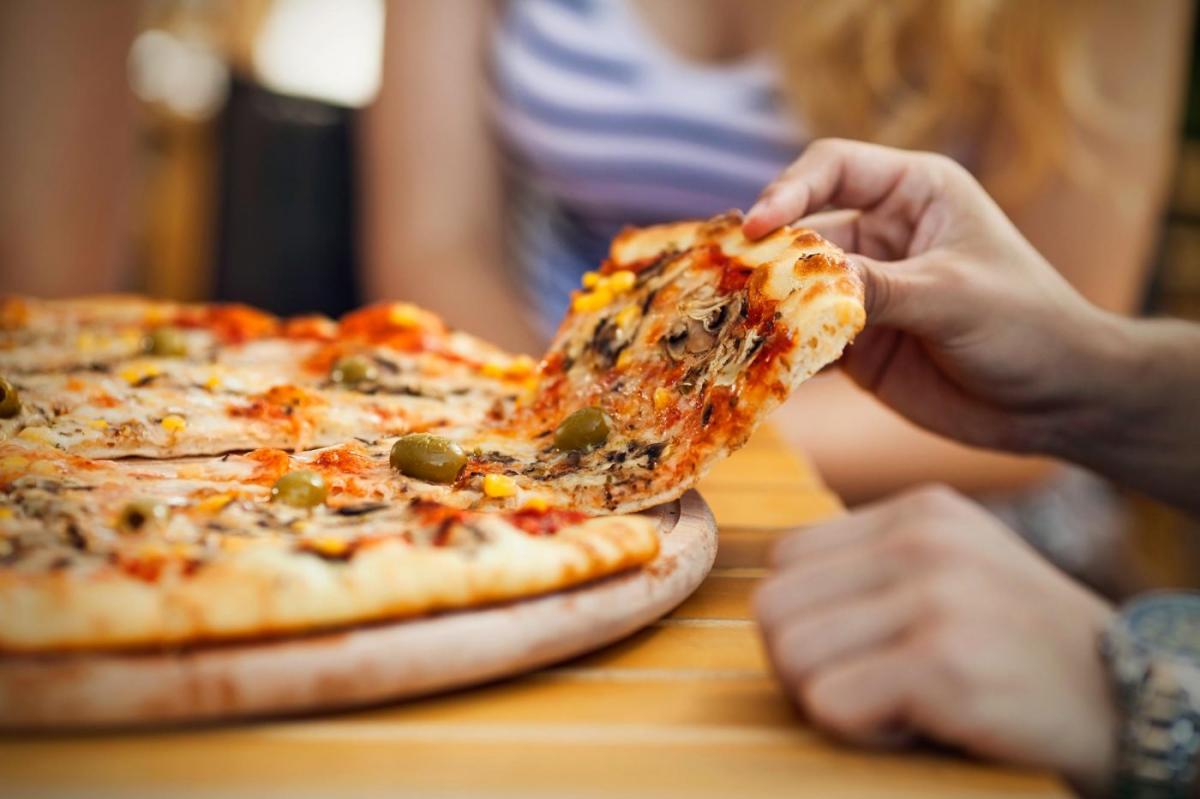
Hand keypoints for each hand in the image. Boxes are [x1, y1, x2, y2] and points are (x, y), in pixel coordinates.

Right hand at [744, 139, 1122, 454]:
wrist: (1056, 402)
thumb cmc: (1026, 326)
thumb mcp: (952, 297)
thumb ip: (877, 287)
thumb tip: (801, 284)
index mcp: (913, 194)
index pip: (833, 168)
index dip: (790, 190)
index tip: (758, 226)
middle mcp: (882, 234)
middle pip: (802, 230)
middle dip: (764, 256)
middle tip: (724, 282)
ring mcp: (866, 289)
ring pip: (795, 287)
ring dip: (765, 304)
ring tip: (728, 323)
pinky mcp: (857, 342)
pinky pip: (805, 337)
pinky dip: (780, 348)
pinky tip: (757, 361)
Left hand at [754, 485, 1116, 794]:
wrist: (1129, 699)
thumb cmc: (1022, 649)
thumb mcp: (953, 571)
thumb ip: (872, 568)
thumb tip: (772, 602)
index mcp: (917, 511)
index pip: (784, 560)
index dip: (808, 619)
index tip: (867, 648)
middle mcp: (921, 540)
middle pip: (772, 608)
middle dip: (805, 663)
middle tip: (873, 685)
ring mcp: (934, 597)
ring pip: (789, 656)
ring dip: (834, 698)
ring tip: (902, 700)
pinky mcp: (944, 662)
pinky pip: (828, 703)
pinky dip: (863, 731)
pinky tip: (922, 723)